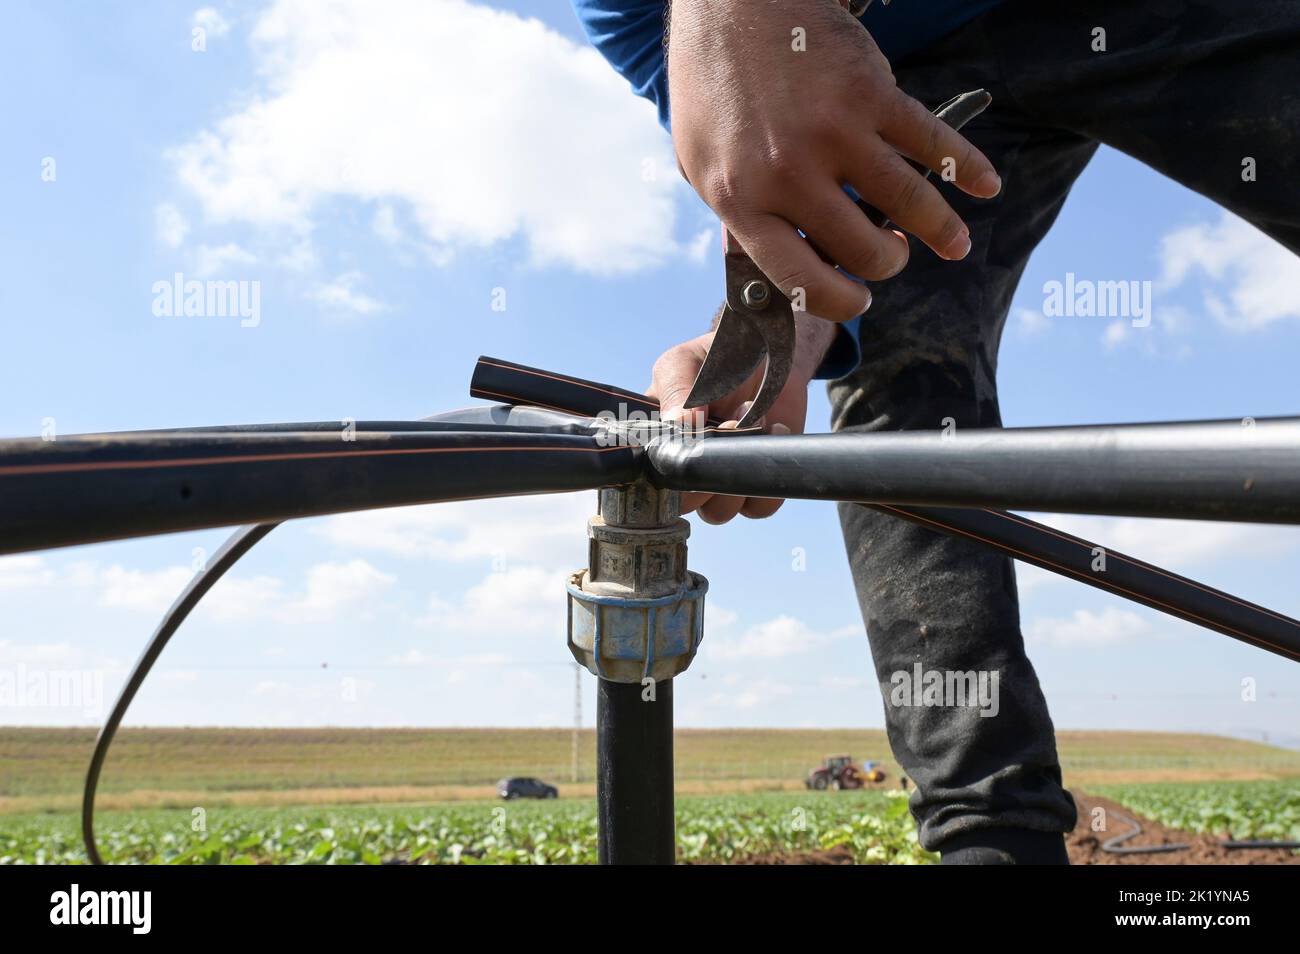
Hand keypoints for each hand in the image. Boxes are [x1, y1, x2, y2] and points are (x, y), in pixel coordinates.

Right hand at [647, 315, 835, 523]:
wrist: (767, 354)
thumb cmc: (716, 357)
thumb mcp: (684, 361)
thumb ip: (675, 388)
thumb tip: (680, 423)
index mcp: (655, 443)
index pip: (650, 479)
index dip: (670, 467)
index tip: (693, 435)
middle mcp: (685, 468)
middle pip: (683, 505)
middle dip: (706, 472)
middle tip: (727, 426)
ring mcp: (720, 478)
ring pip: (718, 513)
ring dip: (736, 473)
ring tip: (749, 421)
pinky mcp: (756, 483)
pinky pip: (759, 507)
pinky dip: (769, 477)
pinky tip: (774, 430)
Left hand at [667, 0, 999, 320]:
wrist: (731, 5)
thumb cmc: (714, 88)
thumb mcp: (702, 166)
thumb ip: (744, 215)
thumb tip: (786, 260)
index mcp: (741, 201)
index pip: (802, 281)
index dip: (839, 304)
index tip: (858, 302)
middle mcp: (788, 174)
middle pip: (864, 251)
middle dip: (887, 264)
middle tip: (893, 255)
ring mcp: (833, 134)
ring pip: (909, 205)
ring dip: (941, 232)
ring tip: (954, 244)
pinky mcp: (871, 95)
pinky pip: (932, 144)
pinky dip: (967, 168)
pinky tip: (984, 185)